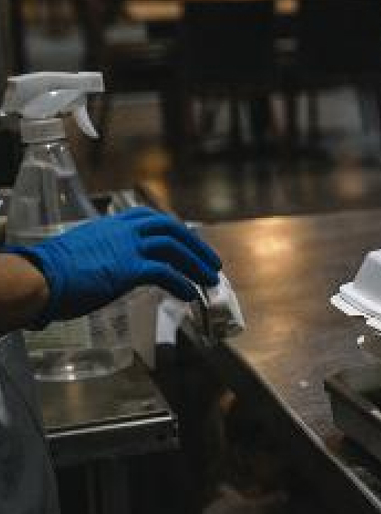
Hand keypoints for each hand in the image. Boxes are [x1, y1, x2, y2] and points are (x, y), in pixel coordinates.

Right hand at [11, 207, 221, 324]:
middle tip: (210, 262)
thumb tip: (104, 268)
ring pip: (174, 248)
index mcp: (109, 225)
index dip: (172, 229)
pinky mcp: (129, 268)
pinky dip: (183, 284)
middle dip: (194, 244)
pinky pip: (166, 273)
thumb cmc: (49, 272)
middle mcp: (122, 231)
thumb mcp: (80, 252)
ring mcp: (127, 248)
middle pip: (170, 228)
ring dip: (196, 264)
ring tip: (209, 280)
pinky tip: (190, 295)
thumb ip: (99, 254)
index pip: (149, 218)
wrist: (38, 278)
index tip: (186, 241)